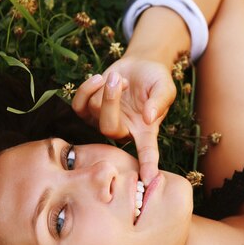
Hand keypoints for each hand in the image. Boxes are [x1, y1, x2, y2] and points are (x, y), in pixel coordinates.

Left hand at [72, 56, 175, 184]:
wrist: (139, 65)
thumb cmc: (154, 80)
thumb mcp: (164, 87)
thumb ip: (160, 102)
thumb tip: (148, 117)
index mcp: (144, 131)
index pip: (146, 151)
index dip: (147, 164)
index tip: (148, 179)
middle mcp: (123, 131)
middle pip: (108, 127)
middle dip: (110, 100)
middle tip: (121, 80)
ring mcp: (103, 122)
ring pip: (93, 111)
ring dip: (104, 88)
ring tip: (119, 78)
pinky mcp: (88, 112)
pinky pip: (78, 106)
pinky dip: (86, 88)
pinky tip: (99, 79)